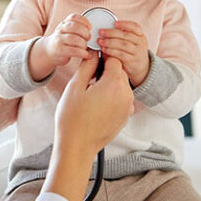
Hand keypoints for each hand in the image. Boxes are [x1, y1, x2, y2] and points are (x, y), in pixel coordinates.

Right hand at [30, 14, 92, 80]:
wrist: (49, 50)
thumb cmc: (63, 40)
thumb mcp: (67, 30)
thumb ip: (77, 27)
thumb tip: (93, 29)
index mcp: (64, 23)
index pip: (73, 17)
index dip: (84, 21)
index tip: (90, 27)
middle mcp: (60, 30)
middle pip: (75, 27)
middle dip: (85, 33)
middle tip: (89, 38)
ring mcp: (59, 40)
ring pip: (74, 39)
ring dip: (84, 44)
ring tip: (86, 47)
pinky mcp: (60, 50)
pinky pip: (73, 51)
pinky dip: (83, 53)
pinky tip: (87, 55)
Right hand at [42, 56, 132, 200]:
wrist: (77, 146)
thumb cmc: (72, 117)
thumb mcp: (76, 86)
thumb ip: (87, 65)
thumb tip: (94, 53)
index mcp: (114, 83)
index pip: (113, 58)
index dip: (102, 56)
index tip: (92, 59)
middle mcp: (126, 94)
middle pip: (119, 71)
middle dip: (106, 70)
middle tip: (88, 76)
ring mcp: (128, 107)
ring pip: (121, 84)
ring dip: (109, 83)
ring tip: (91, 91)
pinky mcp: (125, 116)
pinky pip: (121, 98)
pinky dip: (112, 96)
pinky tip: (96, 103)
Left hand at [97, 20, 149, 86]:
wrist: (141, 68)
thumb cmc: (132, 51)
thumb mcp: (132, 42)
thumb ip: (123, 35)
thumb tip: (106, 28)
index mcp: (140, 35)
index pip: (135, 26)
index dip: (124, 24)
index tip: (114, 23)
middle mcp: (140, 43)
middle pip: (126, 35)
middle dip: (111, 33)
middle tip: (101, 32)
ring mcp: (137, 52)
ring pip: (122, 44)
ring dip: (109, 42)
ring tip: (100, 41)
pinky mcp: (132, 61)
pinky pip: (120, 54)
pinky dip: (110, 51)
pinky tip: (104, 49)